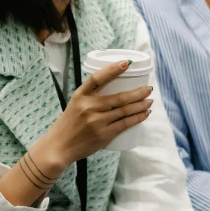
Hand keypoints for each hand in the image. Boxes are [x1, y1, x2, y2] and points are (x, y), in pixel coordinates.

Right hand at [32, 59, 152, 174]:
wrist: (60, 147)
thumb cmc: (70, 123)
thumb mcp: (76, 103)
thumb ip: (92, 95)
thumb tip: (116, 85)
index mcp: (81, 95)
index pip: (97, 78)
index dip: (113, 69)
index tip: (127, 63)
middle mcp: (89, 106)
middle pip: (119, 97)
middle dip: (138, 92)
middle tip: (149, 89)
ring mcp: (97, 121)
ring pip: (125, 110)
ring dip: (141, 105)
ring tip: (150, 101)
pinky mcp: (103, 134)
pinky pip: (125, 124)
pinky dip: (137, 118)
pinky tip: (145, 114)